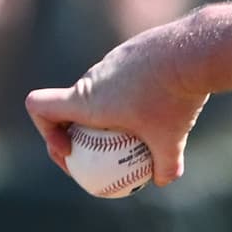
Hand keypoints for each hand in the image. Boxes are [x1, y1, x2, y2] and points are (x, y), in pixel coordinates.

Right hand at [26, 31, 208, 191]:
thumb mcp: (172, 140)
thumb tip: (163, 180)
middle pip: (67, 105)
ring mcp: (110, 62)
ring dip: (104, 113)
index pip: (39, 106)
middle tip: (98, 154)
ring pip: (96, 92)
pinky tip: (159, 105)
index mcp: (88, 100)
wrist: (193, 51)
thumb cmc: (174, 98)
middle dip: (75, 131)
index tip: (71, 150)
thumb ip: (165, 165)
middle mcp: (92, 79)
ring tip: (135, 131)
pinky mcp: (129, 52)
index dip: (46, 131)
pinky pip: (119, 79)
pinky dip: (129, 97)